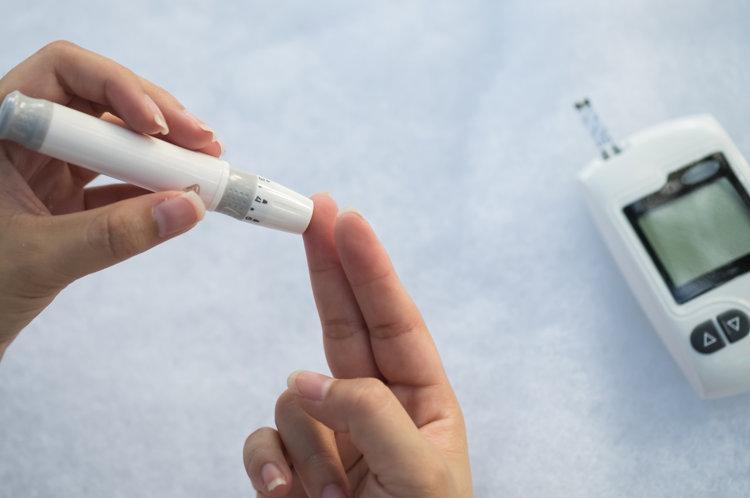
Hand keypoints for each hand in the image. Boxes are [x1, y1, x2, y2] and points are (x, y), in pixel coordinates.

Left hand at [0, 41, 219, 357]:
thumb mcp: (41, 258)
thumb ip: (114, 234)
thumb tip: (190, 208)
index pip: (63, 73)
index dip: (119, 88)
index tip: (160, 128)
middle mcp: (23, 137)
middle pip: (99, 99)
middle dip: (158, 118)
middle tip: (206, 144)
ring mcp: (43, 166)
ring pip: (111, 138)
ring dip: (160, 152)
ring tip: (206, 165)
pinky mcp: (62, 196)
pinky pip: (114, 181)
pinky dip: (151, 187)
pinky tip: (182, 197)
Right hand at [243, 195, 471, 497]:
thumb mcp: (422, 480)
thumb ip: (370, 418)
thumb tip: (304, 380)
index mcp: (424, 402)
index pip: (393, 319)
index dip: (369, 267)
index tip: (346, 218)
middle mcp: (377, 407)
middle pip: (345, 321)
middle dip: (329, 267)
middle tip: (313, 210)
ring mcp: (332, 434)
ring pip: (293, 395)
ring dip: (305, 441)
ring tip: (333, 494)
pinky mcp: (294, 464)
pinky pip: (263, 439)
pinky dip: (269, 466)